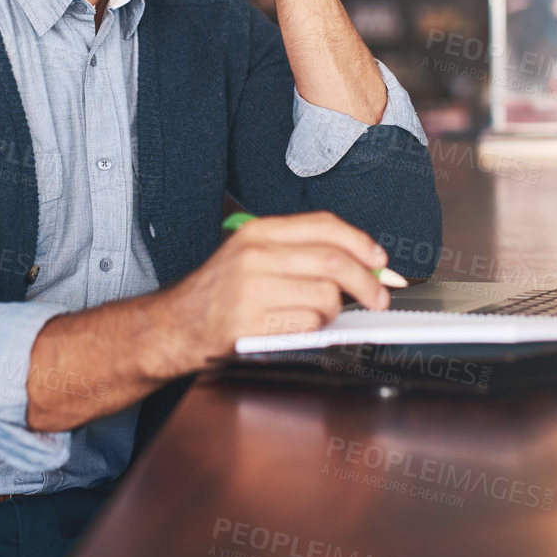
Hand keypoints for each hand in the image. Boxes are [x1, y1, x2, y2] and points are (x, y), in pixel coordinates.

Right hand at [144, 211, 391, 375]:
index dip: (361, 243)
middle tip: (378, 297)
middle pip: (334, 261)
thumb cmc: (220, 292)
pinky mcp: (252, 322)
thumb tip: (364, 263)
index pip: (325, 225)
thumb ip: (301, 252)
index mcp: (259, 231)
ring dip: (333, 312)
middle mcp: (256, 254)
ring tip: (317, 315)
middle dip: (366, 283)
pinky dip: (313, 330)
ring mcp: (252, 288)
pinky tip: (297, 328)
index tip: (379, 261)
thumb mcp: (253, 254)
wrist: (177, 324)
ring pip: (326, 297)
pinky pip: (307, 325)